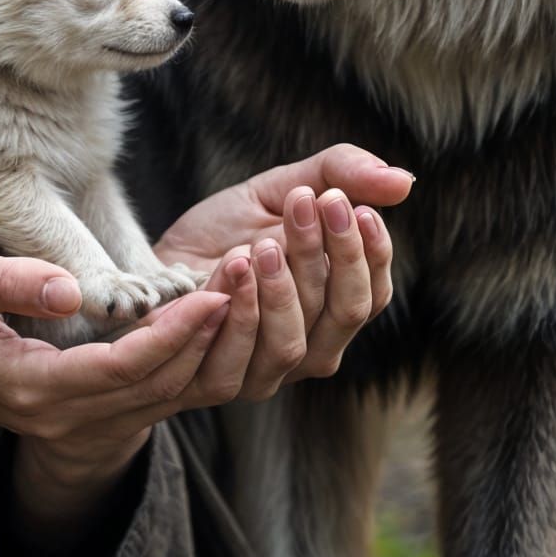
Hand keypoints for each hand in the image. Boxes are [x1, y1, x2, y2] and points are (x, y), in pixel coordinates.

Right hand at [0, 246, 230, 464]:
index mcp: (31, 388)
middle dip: (208, 338)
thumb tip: (69, 290)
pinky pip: (142, 391)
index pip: (126, 368)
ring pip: (157, 395)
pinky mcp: (73, 406)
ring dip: (204, 348)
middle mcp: (58, 416)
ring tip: (243, 291)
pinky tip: (207, 314)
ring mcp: (66, 418)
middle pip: (156, 387)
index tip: (218, 292)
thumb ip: (1, 283)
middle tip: (252, 282)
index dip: (177, 334)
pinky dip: (181, 357)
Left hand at [149, 142, 410, 396]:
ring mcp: (269, 372)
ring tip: (264, 241)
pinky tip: (232, 267)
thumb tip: (404, 181)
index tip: (356, 207)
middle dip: (334, 255)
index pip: (374, 292)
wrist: (151, 263)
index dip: (372, 253)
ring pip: (295, 342)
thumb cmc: (225, 230)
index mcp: (334, 306)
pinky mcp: (221, 381)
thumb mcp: (280, 188)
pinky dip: (240, 311)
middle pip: (345, 312)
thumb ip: (338, 175)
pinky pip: (239, 358)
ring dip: (284, 289)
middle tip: (317, 201)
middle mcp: (313, 346)